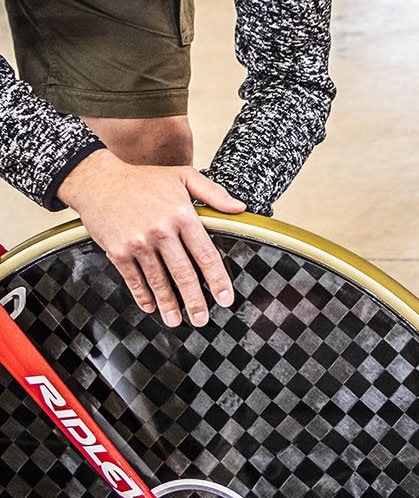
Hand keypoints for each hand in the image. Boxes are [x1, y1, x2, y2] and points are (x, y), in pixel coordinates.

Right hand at [57, 150, 245, 326]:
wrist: (99, 182)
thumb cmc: (144, 179)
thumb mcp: (184, 177)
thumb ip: (213, 194)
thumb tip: (240, 208)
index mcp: (182, 215)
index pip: (204, 253)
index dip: (217, 278)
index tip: (225, 297)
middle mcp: (161, 231)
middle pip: (183, 273)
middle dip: (195, 300)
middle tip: (203, 319)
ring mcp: (138, 244)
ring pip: (158, 281)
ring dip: (169, 304)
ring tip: (177, 321)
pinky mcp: (118, 252)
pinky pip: (134, 279)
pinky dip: (143, 295)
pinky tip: (151, 306)